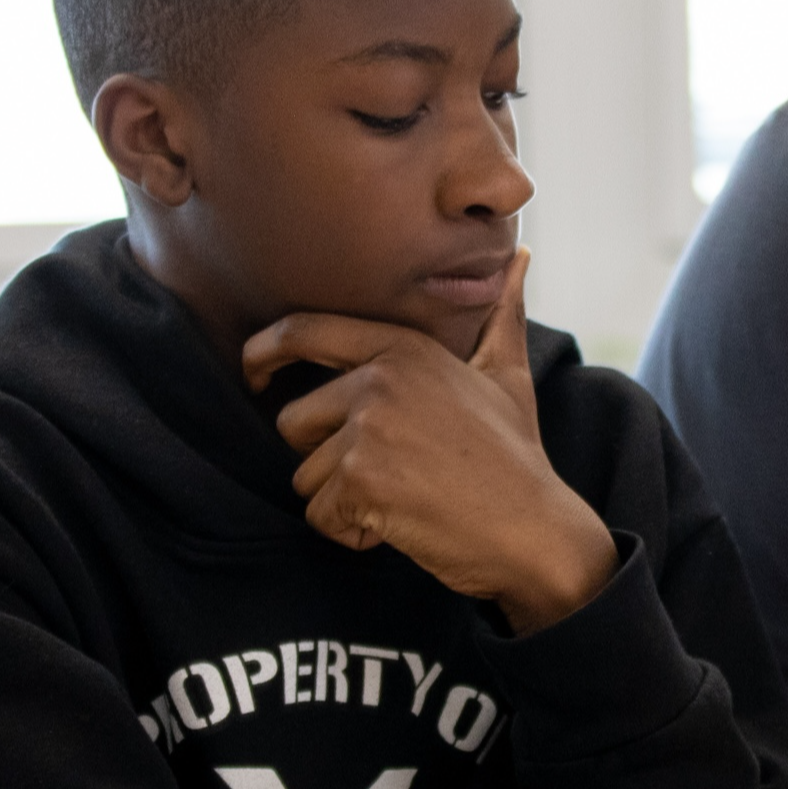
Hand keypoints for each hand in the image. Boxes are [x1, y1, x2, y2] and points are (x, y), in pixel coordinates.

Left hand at [241, 254, 617, 633]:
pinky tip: (403, 525)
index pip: (303, 331)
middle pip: (292, 421)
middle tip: (387, 473)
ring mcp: (368, 429)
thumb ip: (501, 315)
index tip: (253, 373)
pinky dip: (354, 533)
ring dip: (344, 501)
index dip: (262, 351)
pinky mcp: (361, 479)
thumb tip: (521, 255)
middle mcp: (379, 379)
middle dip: (325, 457)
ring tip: (405, 501)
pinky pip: (320, 515)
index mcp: (404, 348)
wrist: (534, 529)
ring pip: (306, 476)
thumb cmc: (517, 456)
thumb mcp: (507, 375)